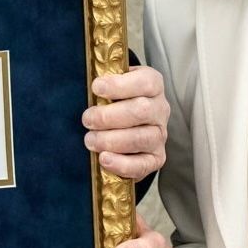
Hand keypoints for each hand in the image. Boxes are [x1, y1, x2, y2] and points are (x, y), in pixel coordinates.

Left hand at [83, 65, 168, 182]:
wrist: (124, 128)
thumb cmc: (114, 104)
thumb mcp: (111, 89)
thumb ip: (104, 87)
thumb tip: (89, 89)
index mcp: (152, 87)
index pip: (145, 82)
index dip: (119, 85)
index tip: (96, 87)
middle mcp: (160, 110)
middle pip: (141, 110)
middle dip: (109, 116)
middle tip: (87, 120)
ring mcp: (159, 135)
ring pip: (141, 138)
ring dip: (111, 140)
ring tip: (91, 140)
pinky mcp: (155, 159)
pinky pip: (142, 165)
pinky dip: (121, 164)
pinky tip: (104, 158)